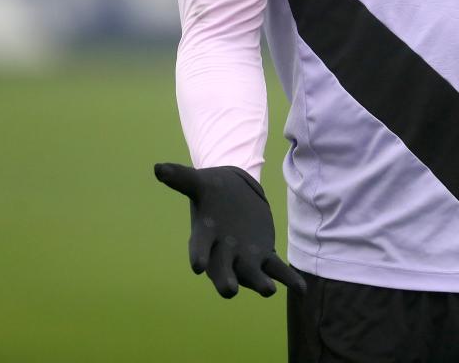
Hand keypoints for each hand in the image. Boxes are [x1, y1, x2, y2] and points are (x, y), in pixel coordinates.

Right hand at [154, 162, 305, 297]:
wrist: (232, 192)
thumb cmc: (212, 190)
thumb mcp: (199, 182)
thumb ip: (181, 177)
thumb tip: (158, 167)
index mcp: (204, 236)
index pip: (198, 248)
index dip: (197, 256)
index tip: (196, 267)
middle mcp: (223, 252)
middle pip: (223, 270)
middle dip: (226, 280)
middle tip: (230, 291)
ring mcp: (245, 256)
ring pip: (252, 274)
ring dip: (260, 283)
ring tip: (269, 290)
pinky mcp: (264, 255)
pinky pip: (276, 270)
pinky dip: (288, 279)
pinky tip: (300, 288)